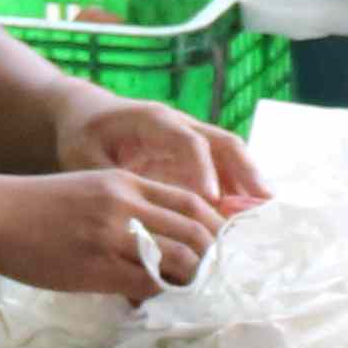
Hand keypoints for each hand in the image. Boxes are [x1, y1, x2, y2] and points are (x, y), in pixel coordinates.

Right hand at [0, 163, 230, 303]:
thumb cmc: (34, 208)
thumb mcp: (87, 192)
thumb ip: (125, 210)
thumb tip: (156, 246)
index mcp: (127, 183)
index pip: (193, 203)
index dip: (217, 230)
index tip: (226, 252)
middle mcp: (125, 204)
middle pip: (196, 231)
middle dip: (217, 258)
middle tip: (223, 281)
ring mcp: (110, 235)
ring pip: (177, 259)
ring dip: (194, 281)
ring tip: (197, 296)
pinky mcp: (94, 265)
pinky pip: (145, 284)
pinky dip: (162, 296)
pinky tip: (162, 304)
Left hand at [52, 88, 266, 217]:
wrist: (86, 115)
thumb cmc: (83, 138)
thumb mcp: (86, 161)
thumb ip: (110, 190)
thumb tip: (131, 232)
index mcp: (153, 121)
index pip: (188, 142)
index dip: (203, 170)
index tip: (212, 199)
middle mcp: (181, 125)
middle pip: (224, 143)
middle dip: (246, 173)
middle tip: (263, 205)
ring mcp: (193, 139)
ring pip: (231, 157)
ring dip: (249, 184)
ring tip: (264, 218)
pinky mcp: (196, 156)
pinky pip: (225, 170)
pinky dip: (239, 191)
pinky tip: (246, 220)